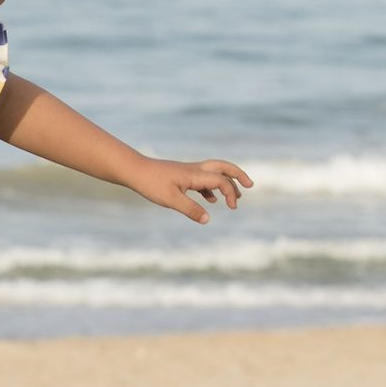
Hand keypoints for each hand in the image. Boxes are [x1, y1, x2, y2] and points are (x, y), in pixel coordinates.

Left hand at [130, 157, 252, 223]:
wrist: (134, 170)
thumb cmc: (151, 183)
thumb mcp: (171, 200)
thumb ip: (190, 209)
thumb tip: (208, 219)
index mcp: (195, 174)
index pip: (221, 180)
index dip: (231, 192)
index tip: (232, 207)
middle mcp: (194, 170)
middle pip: (223, 167)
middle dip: (238, 175)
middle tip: (250, 185)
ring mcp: (188, 172)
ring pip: (213, 172)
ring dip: (226, 182)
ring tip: (234, 197)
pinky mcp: (181, 176)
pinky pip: (202, 179)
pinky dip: (211, 188)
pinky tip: (210, 199)